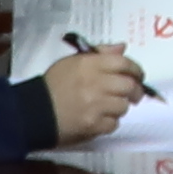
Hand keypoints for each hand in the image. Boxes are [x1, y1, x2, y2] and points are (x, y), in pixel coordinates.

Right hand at [35, 43, 152, 145]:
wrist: (35, 112)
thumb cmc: (54, 85)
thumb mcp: (72, 62)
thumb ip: (99, 53)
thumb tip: (123, 48)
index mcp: (90, 64)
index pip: (123, 63)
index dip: (135, 70)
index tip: (138, 76)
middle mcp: (95, 83)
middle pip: (129, 86)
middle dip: (135, 91)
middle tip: (133, 94)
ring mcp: (95, 105)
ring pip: (123, 106)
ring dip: (119, 107)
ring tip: (108, 107)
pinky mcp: (93, 125)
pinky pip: (114, 124)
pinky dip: (109, 123)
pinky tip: (99, 119)